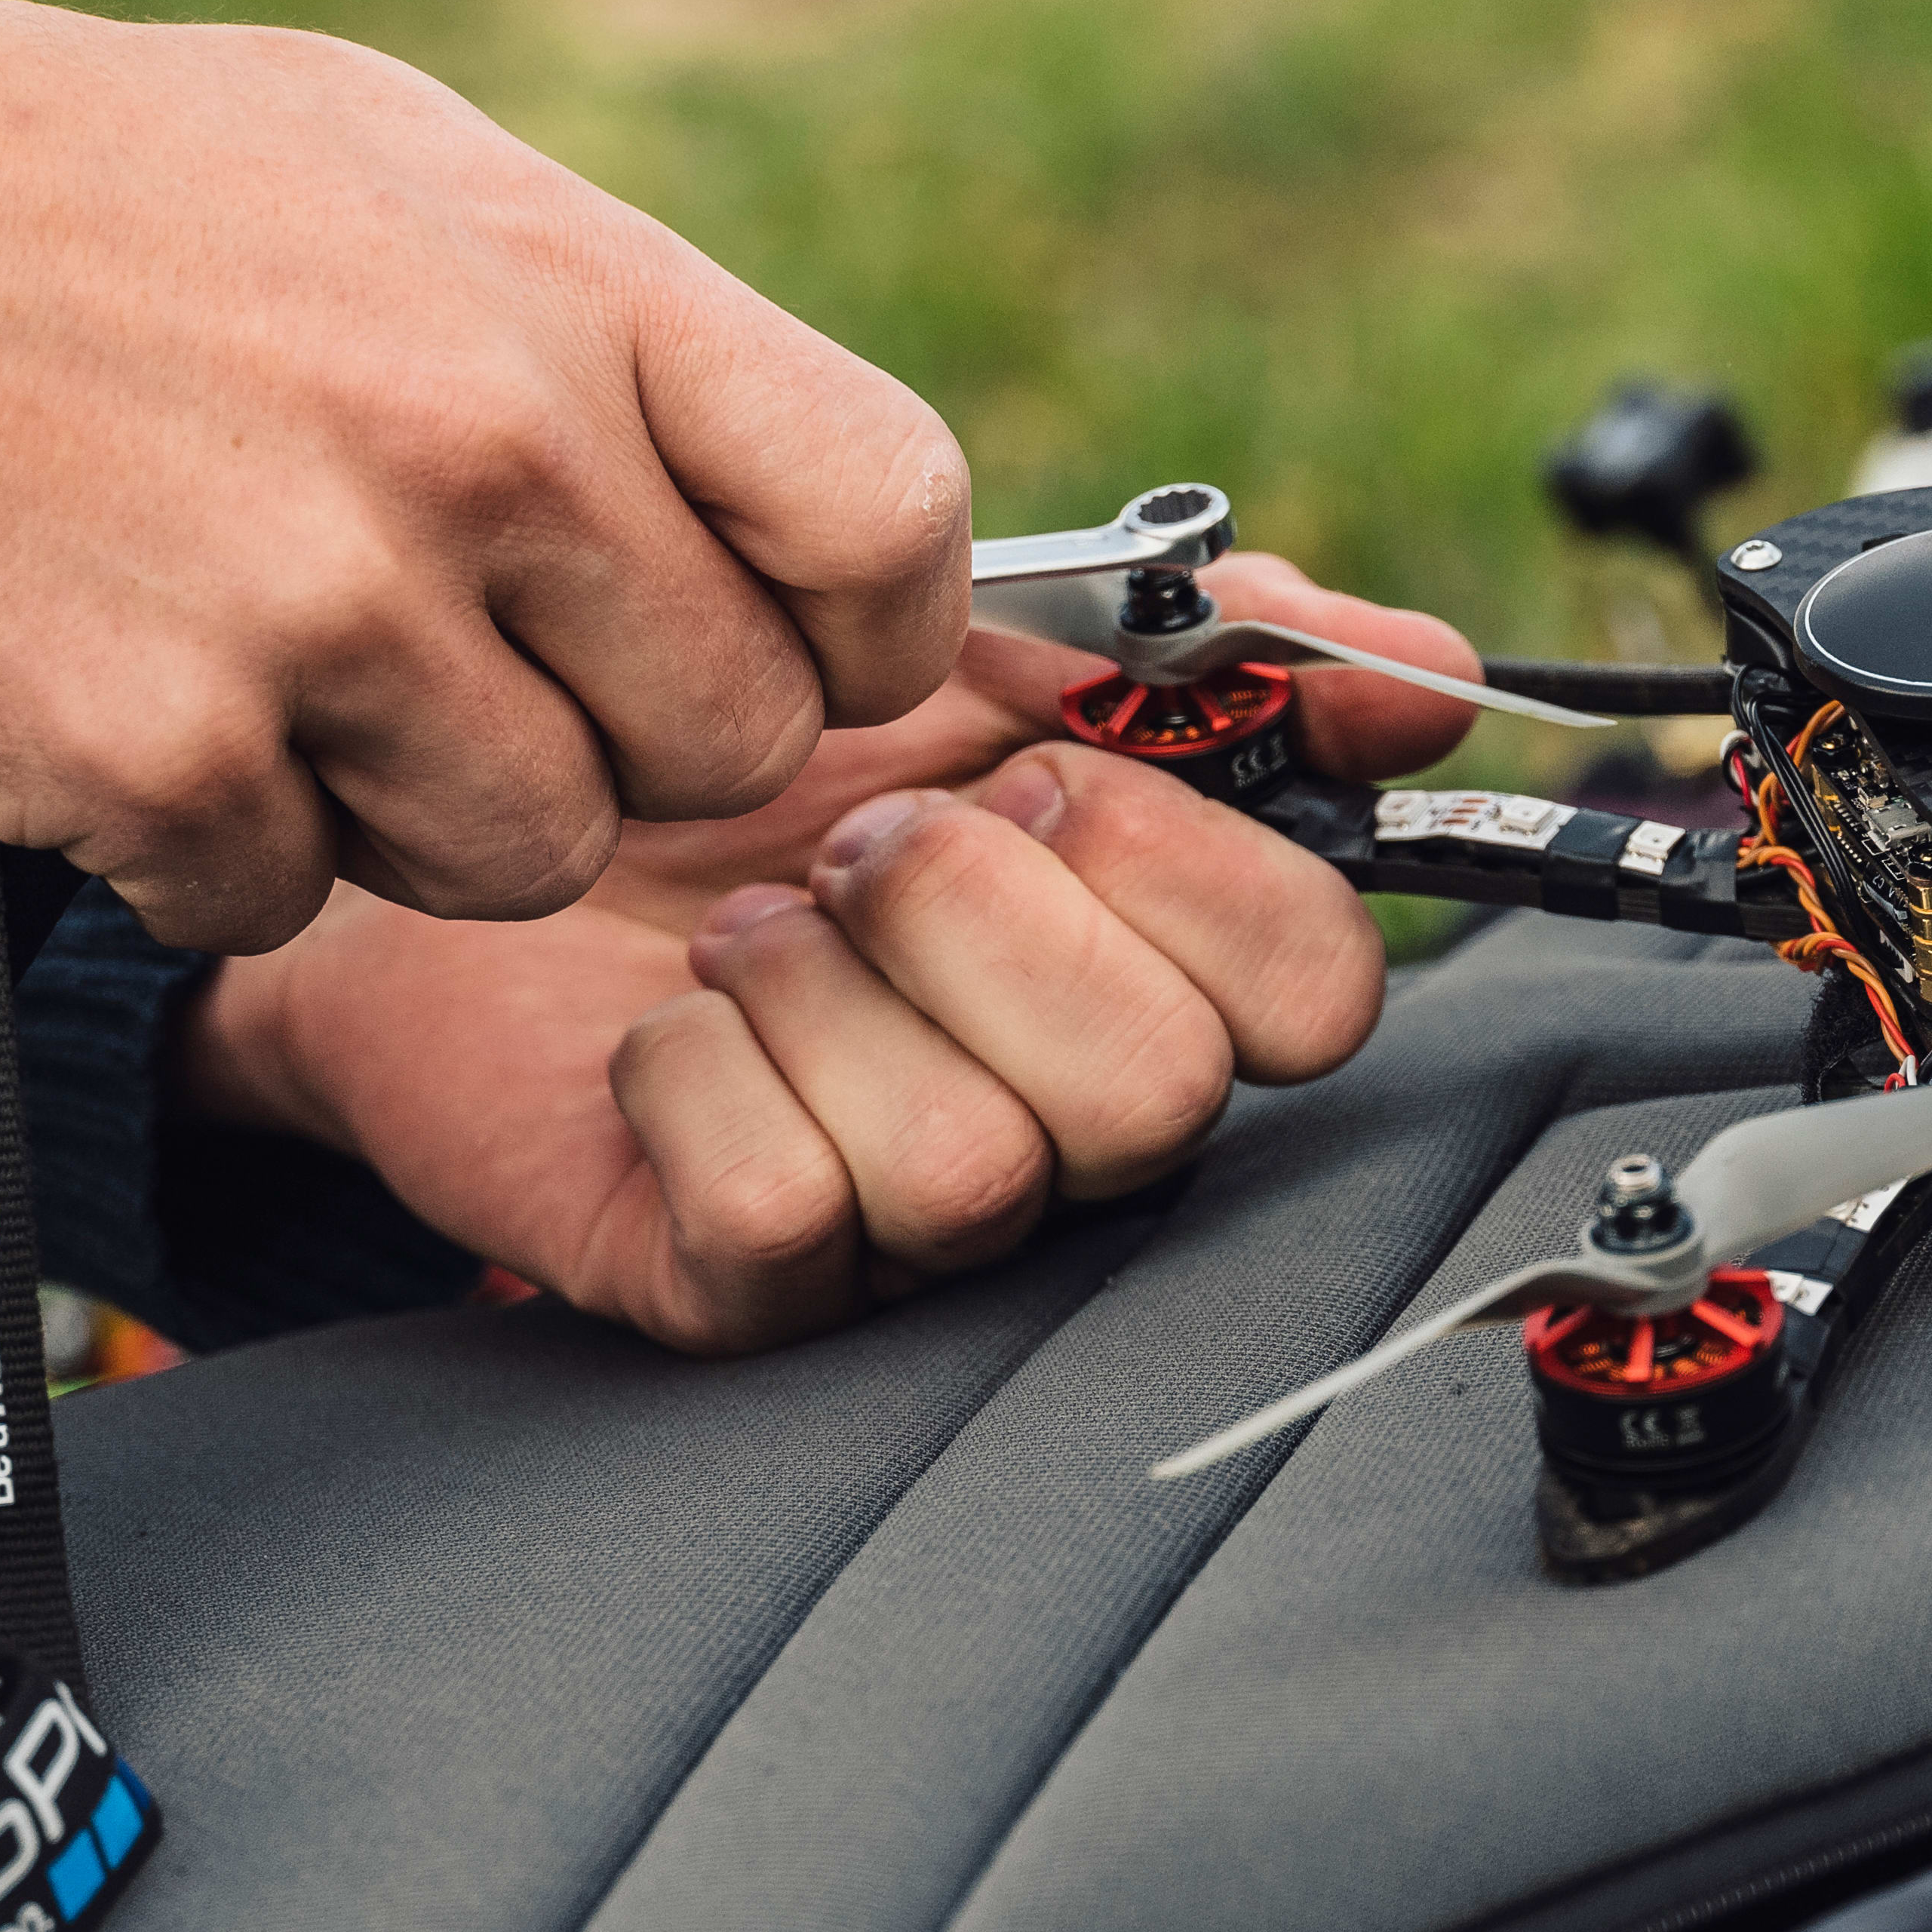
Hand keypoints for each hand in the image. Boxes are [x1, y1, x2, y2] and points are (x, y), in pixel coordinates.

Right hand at [0, 0, 967, 952]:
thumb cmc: (96, 194)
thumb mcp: (410, 174)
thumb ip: (629, 349)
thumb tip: (808, 528)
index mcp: (580, 290)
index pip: (891, 520)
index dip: (872, 631)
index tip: (801, 649)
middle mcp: (486, 450)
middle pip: (724, 743)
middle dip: (624, 737)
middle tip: (482, 656)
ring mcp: (326, 612)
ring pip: (531, 857)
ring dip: (427, 808)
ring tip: (290, 654)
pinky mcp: (163, 757)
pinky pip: (300, 903)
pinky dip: (226, 845)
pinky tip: (145, 690)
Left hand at [177, 557, 1478, 1350]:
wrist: (502, 795)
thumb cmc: (762, 744)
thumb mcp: (997, 641)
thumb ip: (1226, 647)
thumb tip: (1429, 682)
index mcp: (1163, 965)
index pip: (1316, 986)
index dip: (1185, 863)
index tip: (1048, 769)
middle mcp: (1071, 1118)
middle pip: (1155, 1090)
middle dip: (978, 910)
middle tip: (863, 842)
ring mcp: (920, 1231)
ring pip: (971, 1168)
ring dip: (827, 993)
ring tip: (750, 930)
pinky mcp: (751, 1290)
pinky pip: (781, 1212)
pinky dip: (694, 1076)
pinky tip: (663, 1025)